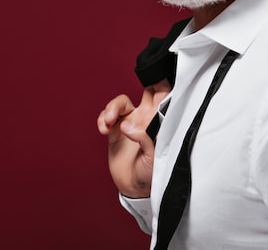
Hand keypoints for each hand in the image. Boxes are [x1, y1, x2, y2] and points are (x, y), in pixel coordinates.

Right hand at [97, 81, 171, 197]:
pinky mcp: (114, 129)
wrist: (134, 187)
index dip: (162, 85)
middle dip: (137, 88)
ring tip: (108, 122)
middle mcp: (146, 117)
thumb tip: (128, 126)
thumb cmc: (151, 173)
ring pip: (121, 101)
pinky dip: (102, 119)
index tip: (155, 81)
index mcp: (160, 121)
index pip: (165, 97)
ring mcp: (130, 121)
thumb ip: (146, 139)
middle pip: (146, 90)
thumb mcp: (155, 158)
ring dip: (112, 108)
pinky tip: (104, 129)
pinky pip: (106, 115)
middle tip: (132, 94)